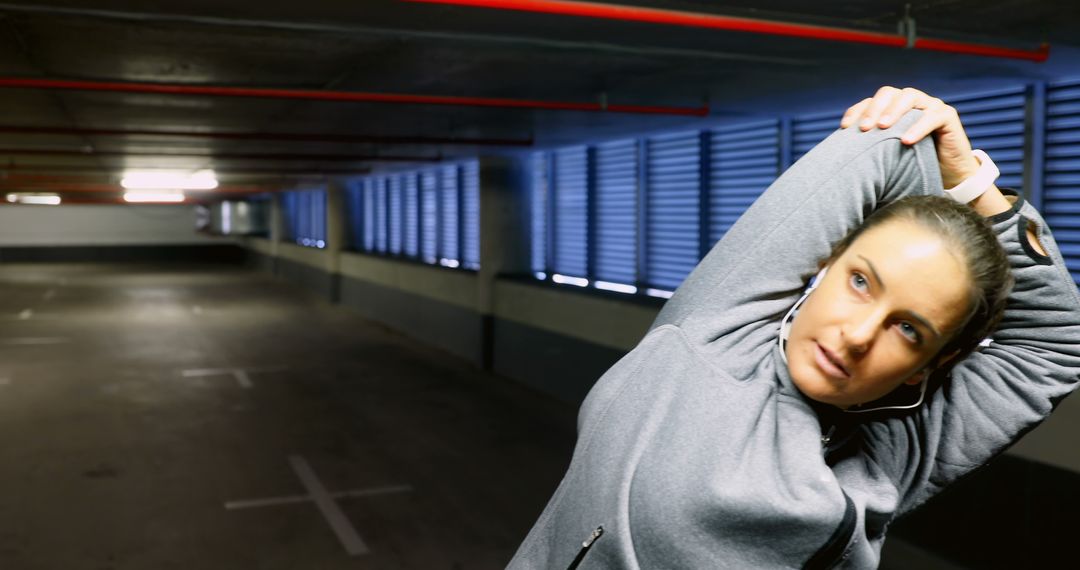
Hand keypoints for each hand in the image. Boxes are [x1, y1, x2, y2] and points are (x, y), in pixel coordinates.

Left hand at [840, 86, 978, 188]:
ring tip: (883, 127)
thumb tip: (839, 155)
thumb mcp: (887, 156)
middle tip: (865, 128)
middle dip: (874, 108)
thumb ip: (871, 149)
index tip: (845, 128)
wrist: (947, 177)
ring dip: (894, 111)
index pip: (870, 102)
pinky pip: (932, 117)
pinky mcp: (947, 116)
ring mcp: (930, 106)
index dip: (857, 111)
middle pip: (888, 94)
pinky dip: (918, 127)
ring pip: (909, 97)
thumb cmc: (913, 165)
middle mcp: (910, 103)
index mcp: (892, 109)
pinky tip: (906, 140)